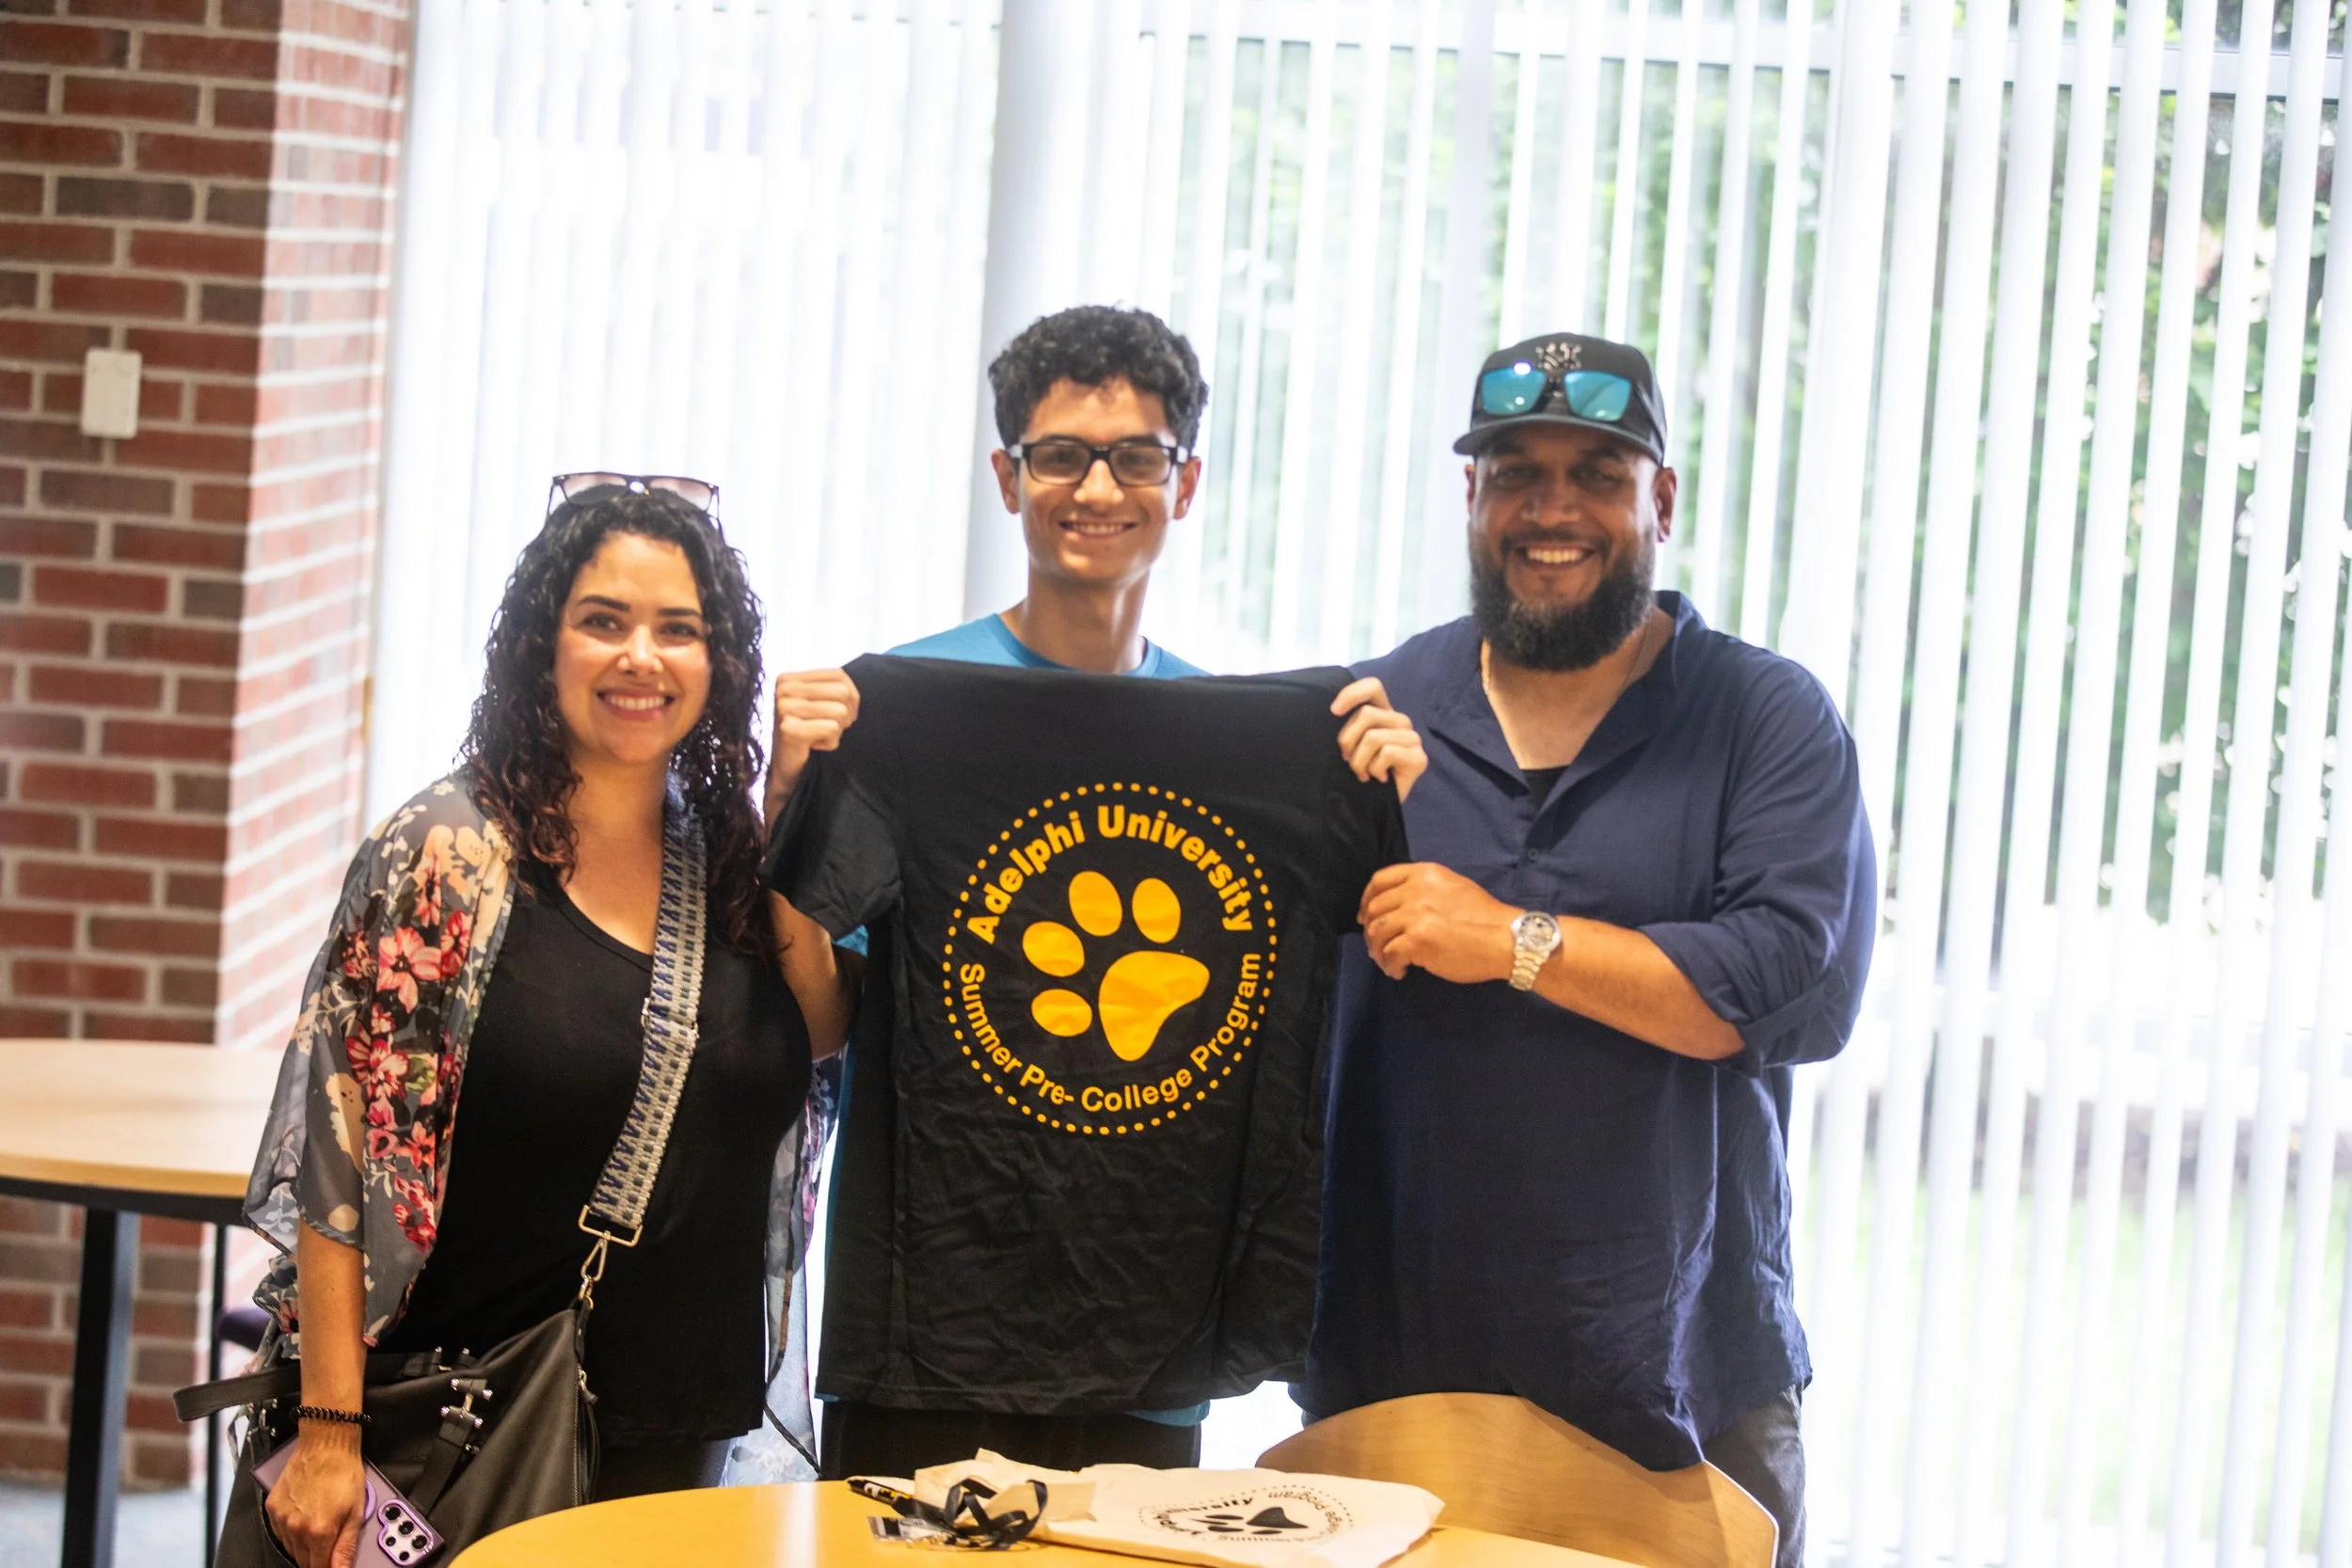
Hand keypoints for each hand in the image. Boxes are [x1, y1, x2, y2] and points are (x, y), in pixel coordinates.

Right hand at [263, 1428, 365, 1567]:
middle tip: (328, 1540)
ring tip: (318, 1524)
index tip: (332, 1563)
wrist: (325, 1444)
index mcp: (319, 1532)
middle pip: (303, 1560)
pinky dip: (291, 1532)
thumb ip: (346, 1547)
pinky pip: (280, 1532)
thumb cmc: (344, 1472)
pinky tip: (304, 1518)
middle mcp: (296, 1528)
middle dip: (316, 1557)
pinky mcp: (272, 1508)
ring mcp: (281, 1518)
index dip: (327, 1567)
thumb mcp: (355, 1511)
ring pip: (290, 1548)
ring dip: (303, 1545)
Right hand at [766, 668, 860, 824]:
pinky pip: (832, 729)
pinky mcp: (789, 729)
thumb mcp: (817, 704)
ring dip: (836, 730)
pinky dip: (830, 742)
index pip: (838, 675)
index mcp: (790, 679)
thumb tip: (853, 691)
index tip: (845, 713)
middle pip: (842, 692)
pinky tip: (814, 746)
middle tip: (830, 727)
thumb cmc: (806, 733)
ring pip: (840, 711)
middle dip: (845, 715)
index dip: (852, 695)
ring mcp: (784, 708)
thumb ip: (833, 689)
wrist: (786, 767)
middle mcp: (784, 689)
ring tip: (820, 736)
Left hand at [1332, 677, 1426, 802]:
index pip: (1373, 687)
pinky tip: (1380, 779)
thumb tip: (1334, 711)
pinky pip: (1386, 753)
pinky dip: (1375, 770)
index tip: (1334, 711)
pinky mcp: (1419, 758)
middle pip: (1367, 714)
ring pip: (1374, 737)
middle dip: (1348, 740)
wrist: (1376, 805)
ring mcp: (1412, 739)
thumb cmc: (1361, 773)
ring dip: (1359, 762)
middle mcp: (1400, 721)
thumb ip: (1348, 726)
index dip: (1352, 693)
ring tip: (1362, 774)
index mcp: (1384, 713)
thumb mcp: (1349, 745)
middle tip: (1348, 760)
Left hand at [1358, 862, 1520, 984]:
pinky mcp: (1417, 940)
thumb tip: (1397, 906)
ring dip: (1378, 952)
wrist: (1504, 939)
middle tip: (1376, 948)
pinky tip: (1400, 972)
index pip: (1379, 881)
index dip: (1367, 900)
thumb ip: (1424, 889)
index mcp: (1424, 874)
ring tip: (1388, 963)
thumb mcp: (1453, 887)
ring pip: (1377, 933)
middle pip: (1375, 909)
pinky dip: (1391, 966)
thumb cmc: (1484, 917)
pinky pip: (1389, 954)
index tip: (1365, 916)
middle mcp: (1415, 890)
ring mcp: (1415, 914)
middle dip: (1371, 931)